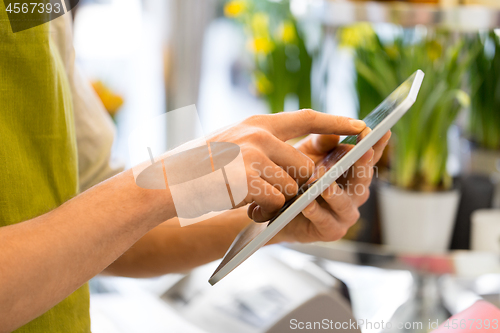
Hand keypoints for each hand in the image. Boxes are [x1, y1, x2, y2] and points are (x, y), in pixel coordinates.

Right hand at [206, 110, 365, 221]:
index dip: (336, 121)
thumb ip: (266, 143)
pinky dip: (264, 207)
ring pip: (291, 186)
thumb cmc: (204, 166)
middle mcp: (259, 134)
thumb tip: (302, 158)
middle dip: (297, 183)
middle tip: (274, 188)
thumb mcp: (235, 143)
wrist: (172, 181)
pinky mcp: (248, 179)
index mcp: (258, 123)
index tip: (361, 126)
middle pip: (303, 164)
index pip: (307, 117)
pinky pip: (275, 200)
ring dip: (276, 196)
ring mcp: (253, 155)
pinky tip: (243, 200)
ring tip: (248, 192)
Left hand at [273, 129, 390, 242]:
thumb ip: (319, 143)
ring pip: (344, 202)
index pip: (369, 156)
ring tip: (325, 185)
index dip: (377, 144)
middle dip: (362, 164)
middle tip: (362, 151)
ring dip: (335, 193)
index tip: (382, 130)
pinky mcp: (331, 231)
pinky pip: (325, 221)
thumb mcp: (305, 154)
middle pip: (363, 178)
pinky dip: (317, 212)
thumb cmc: (297, 178)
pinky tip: (307, 204)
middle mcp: (355, 193)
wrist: (277, 211)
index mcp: (353, 172)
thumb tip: (332, 133)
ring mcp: (345, 213)